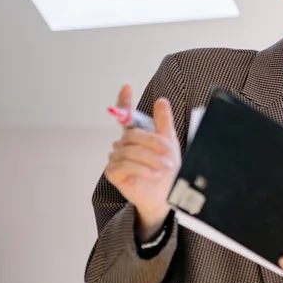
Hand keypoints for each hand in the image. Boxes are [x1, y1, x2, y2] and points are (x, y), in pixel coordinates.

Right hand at [104, 85, 180, 238]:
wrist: (165, 195)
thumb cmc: (166, 170)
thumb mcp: (169, 144)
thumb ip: (164, 123)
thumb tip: (161, 100)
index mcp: (136, 136)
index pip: (126, 115)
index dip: (124, 101)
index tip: (126, 87)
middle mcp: (123, 144)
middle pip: (133, 135)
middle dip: (153, 145)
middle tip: (169, 157)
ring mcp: (116, 158)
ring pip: (130, 150)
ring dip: (151, 158)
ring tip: (164, 167)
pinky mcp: (113, 172)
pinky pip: (124, 164)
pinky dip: (141, 168)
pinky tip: (152, 173)